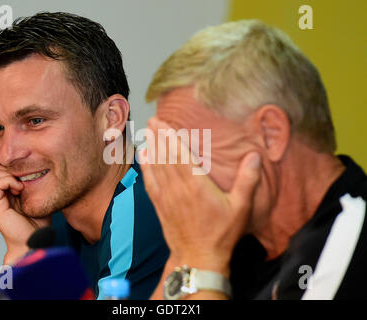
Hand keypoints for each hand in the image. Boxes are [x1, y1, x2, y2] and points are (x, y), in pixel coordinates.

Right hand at [0, 162, 50, 263]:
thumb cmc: (38, 222)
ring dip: (10, 174)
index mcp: (3, 193)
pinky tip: (20, 190)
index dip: (13, 166)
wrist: (34, 241)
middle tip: (23, 180)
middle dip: (10, 168)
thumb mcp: (37, 198)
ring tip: (22, 187)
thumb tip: (37, 167)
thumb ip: (31, 184)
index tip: (27, 176)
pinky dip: (9, 181)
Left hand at [139, 118, 261, 277]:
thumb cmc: (221, 233)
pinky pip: (150, 182)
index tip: (163, 122)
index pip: (181, 154)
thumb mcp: (240, 208)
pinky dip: (146, 167)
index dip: (171, 136)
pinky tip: (143, 157)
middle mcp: (178, 187)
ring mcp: (167, 197)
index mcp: (197, 185)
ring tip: (147, 131)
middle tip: (152, 119)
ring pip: (156, 167)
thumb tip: (255, 155)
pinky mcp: (160, 206)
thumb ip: (247, 181)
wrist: (198, 258)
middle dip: (158, 136)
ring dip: (152, 148)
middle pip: (166, 157)